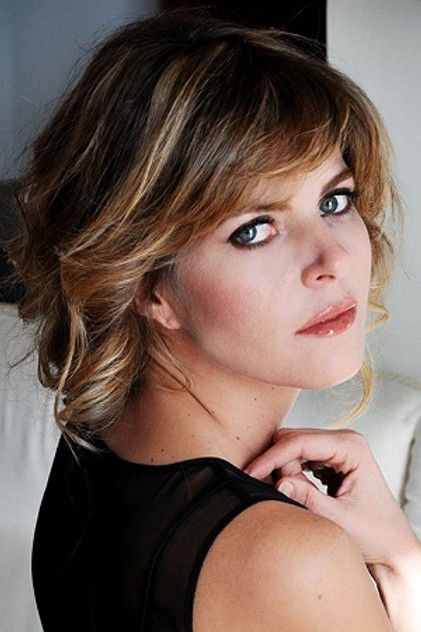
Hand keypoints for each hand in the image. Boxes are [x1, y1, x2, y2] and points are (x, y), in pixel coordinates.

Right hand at [243, 427, 419, 571]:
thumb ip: (309, 500)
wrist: (391, 547)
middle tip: (268, 488)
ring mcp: (338, 447)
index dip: (272, 456)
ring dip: (282, 467)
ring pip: (293, 445)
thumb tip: (279, 482)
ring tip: (284, 493)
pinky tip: (292, 489)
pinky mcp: (330, 458)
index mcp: (352, 447)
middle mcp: (345, 440)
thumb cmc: (375, 535)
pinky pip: (299, 455)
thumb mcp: (340, 521)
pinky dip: (289, 470)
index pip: (300, 442)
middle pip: (294, 438)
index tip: (251, 472)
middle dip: (276, 461)